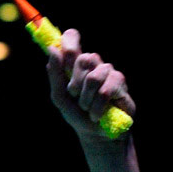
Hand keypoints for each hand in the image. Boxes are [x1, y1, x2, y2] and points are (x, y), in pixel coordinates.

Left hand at [46, 28, 135, 144]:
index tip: (66, 56)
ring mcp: (108, 71)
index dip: (69, 42)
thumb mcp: (60, 97)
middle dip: (75, 84)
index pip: (72, 37)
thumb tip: (52, 49)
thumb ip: (55, 74)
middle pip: (83, 59)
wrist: (95, 134)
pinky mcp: (120, 83)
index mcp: (75, 63)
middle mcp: (93, 63)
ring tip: (88, 109)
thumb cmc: (77, 113)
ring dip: (87, 99)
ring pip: (94, 77)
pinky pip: (106, 90)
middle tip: (76, 98)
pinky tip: (97, 114)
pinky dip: (98, 107)